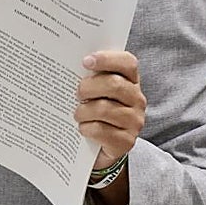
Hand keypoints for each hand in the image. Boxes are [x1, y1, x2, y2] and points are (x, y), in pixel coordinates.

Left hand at [74, 50, 145, 168]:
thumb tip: (68, 61)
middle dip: (89, 87)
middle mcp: (137, 99)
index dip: (107, 59)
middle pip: (114, 84)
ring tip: (78, 114)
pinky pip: (101, 130)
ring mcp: (134, 121)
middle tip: (77, 93)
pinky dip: (86, 128)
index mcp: (131, 80)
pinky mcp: (127, 141)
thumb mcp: (95, 89)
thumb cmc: (94, 109)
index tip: (85, 61)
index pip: (128, 62)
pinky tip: (83, 128)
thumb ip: (90, 74)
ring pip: (105, 109)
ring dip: (84, 111)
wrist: (98, 146)